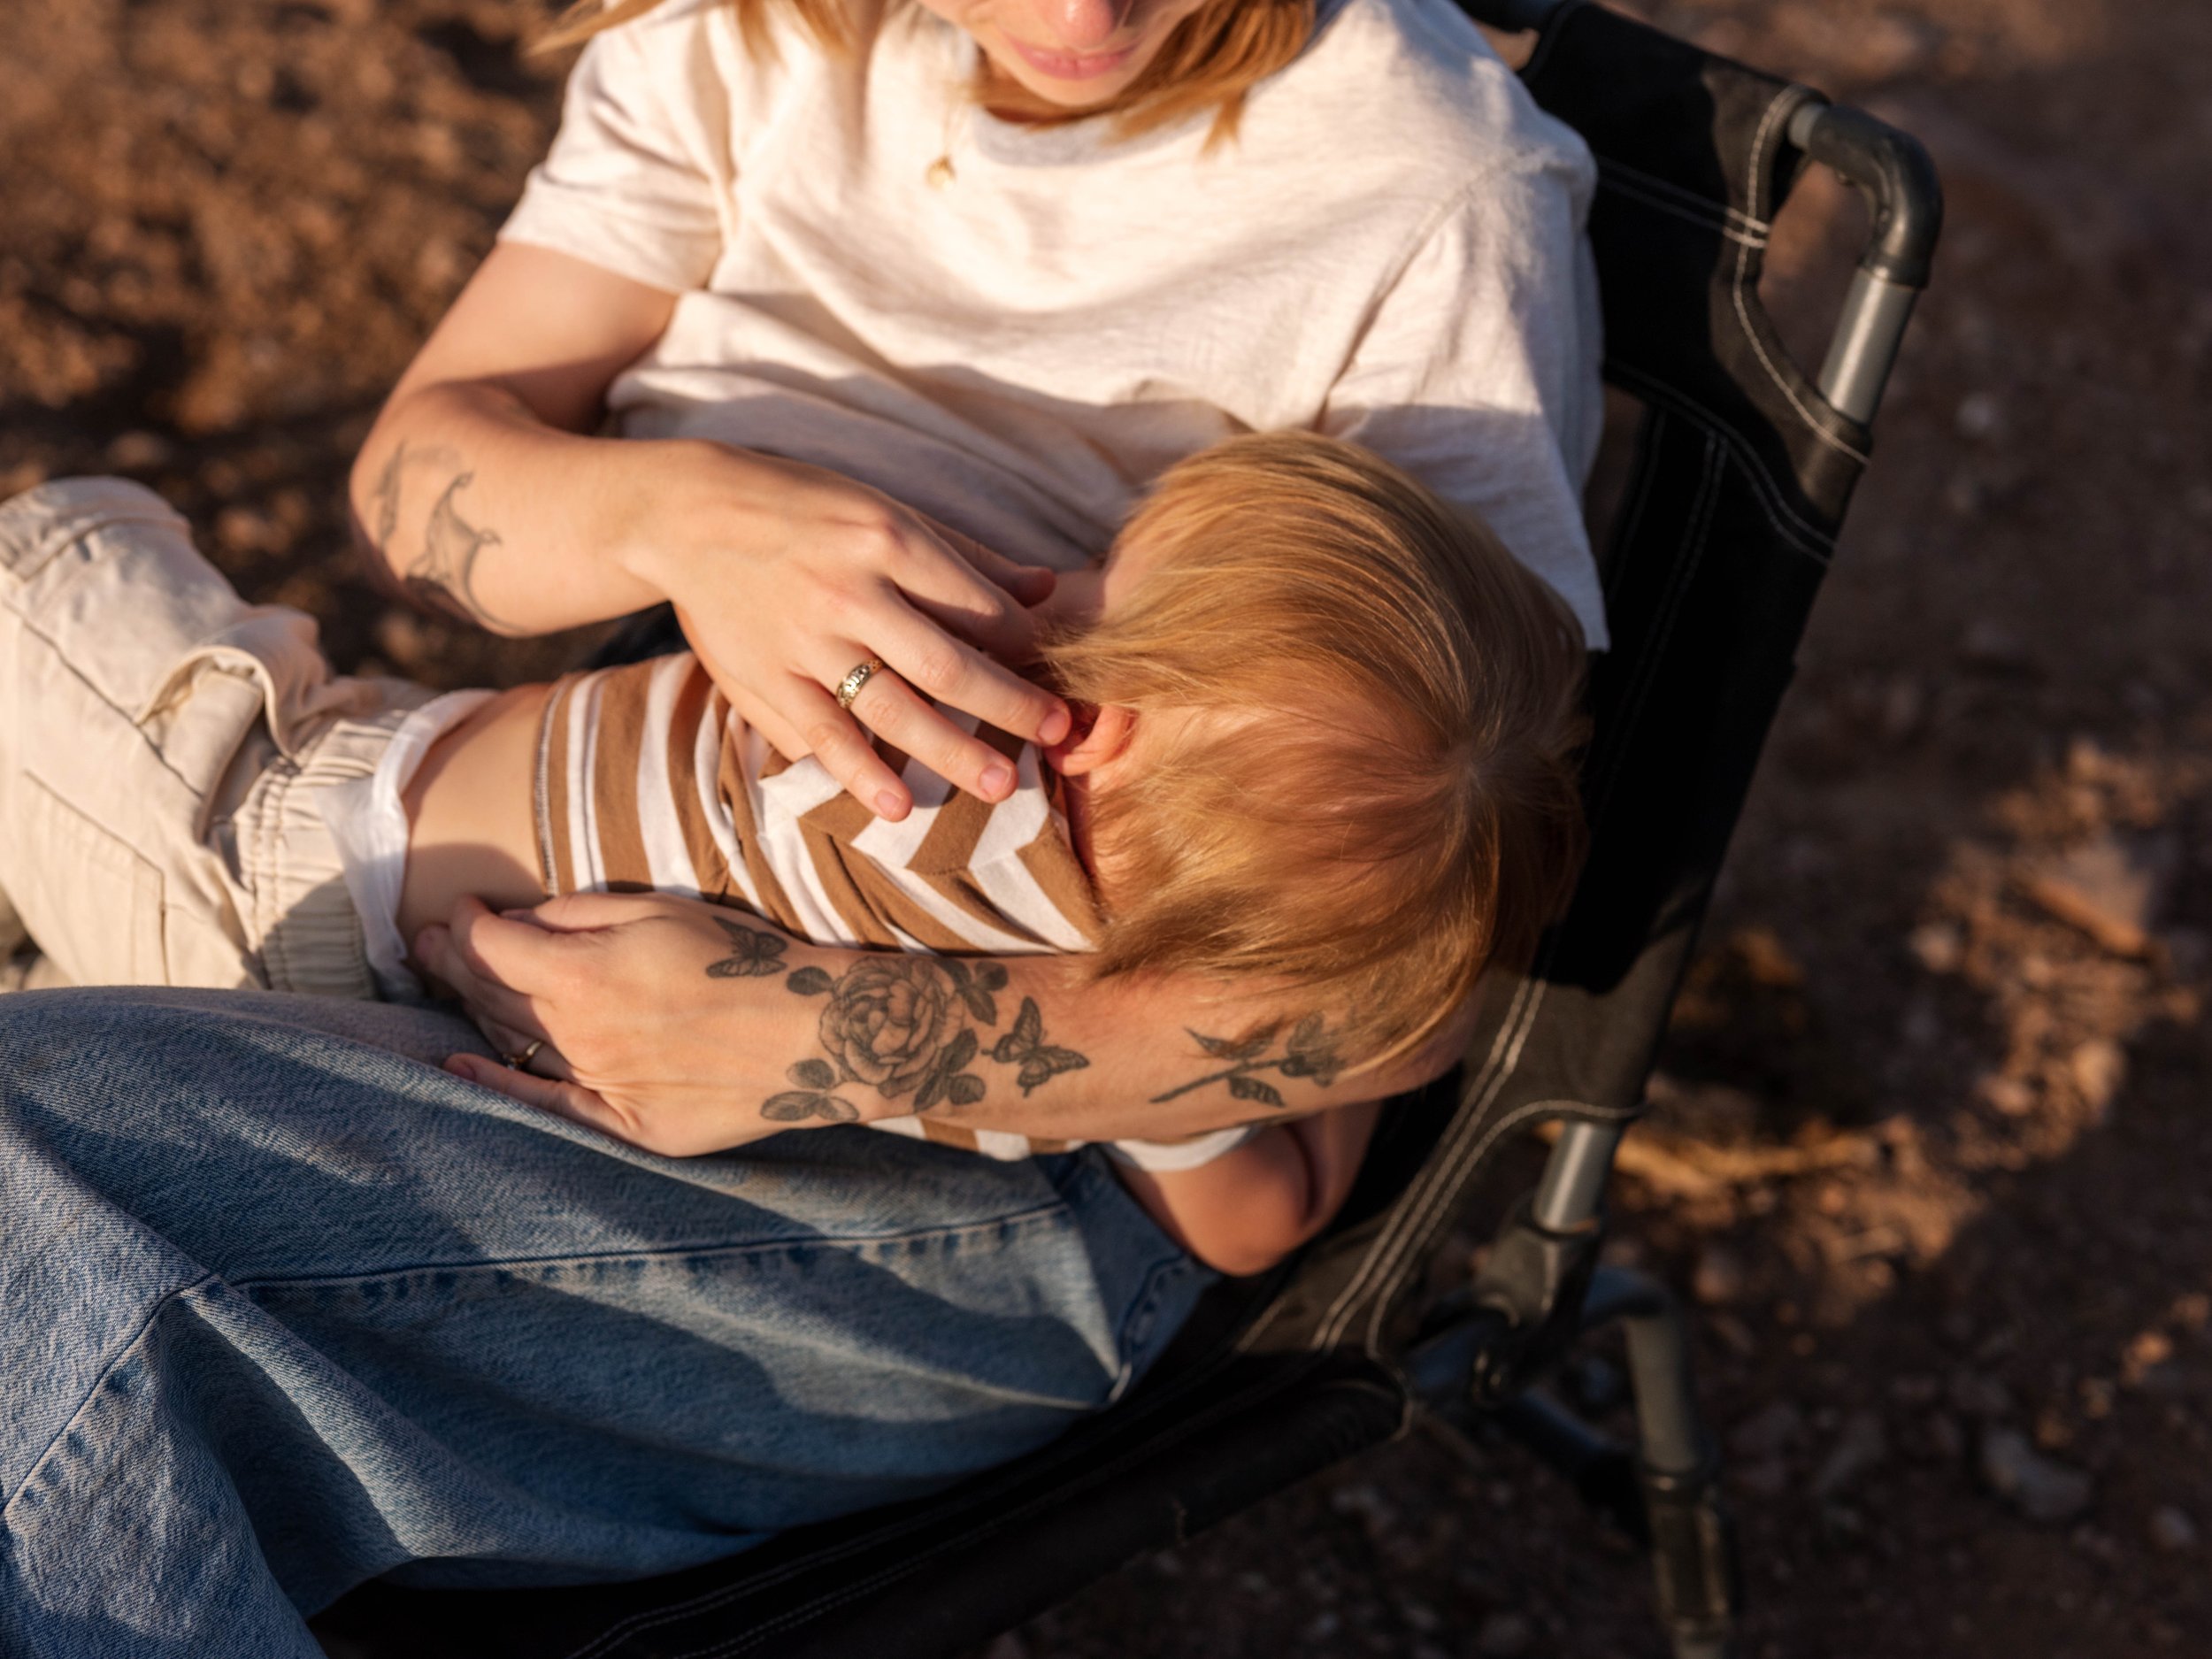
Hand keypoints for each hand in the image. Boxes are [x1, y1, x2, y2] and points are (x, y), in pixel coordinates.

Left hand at [418, 892, 798, 1155]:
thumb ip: (579, 915)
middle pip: (488, 994)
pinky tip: (458, 1067)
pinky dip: (494, 1084)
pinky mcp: (624, 1124)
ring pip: (511, 1042)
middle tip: (423, 940)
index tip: (459, 907)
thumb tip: (516, 922)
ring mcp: (597, 1084)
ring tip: (448, 981)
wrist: (820, 1034)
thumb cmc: (749, 959)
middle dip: (449, 961)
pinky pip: (543, 1103)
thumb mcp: (662, 909)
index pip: (487, 945)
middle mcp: (577, 1035)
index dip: (462, 922)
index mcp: (582, 974)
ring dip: (472, 1009)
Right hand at [631, 446, 1072, 818]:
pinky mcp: (767, 679)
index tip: (1057, 677)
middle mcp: (851, 594)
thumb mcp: (884, 510)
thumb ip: (965, 556)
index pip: (977, 607)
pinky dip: (861, 772)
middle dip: (1010, 706)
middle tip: (1058, 736)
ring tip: (1002, 785)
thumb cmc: (801, 509)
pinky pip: (823, 734)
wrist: (686, 516)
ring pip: (893, 710)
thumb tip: (1045, 589)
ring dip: (952, 752)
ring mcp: (806, 644)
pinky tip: (898, 805)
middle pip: (948, 666)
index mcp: (888, 542)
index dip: (1025, 648)